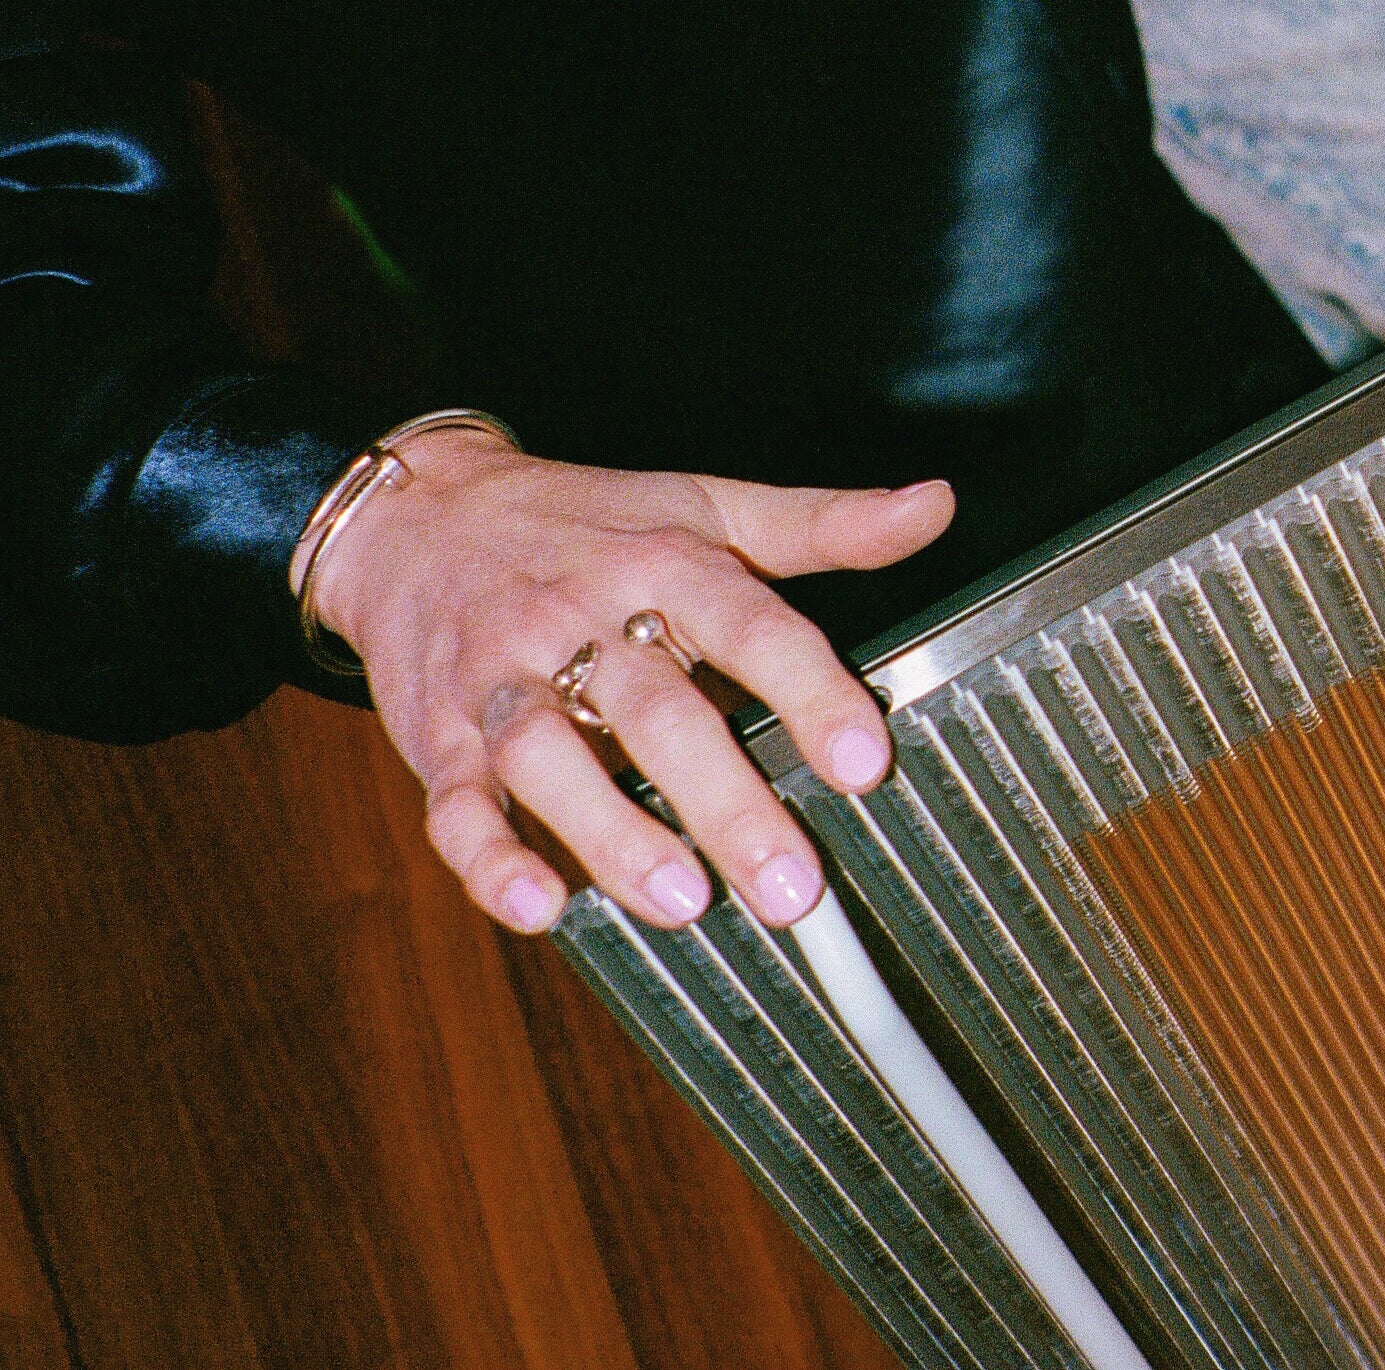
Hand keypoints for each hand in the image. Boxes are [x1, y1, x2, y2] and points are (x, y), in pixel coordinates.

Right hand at [305, 429, 957, 938]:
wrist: (422, 517)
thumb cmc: (589, 522)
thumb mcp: (710, 504)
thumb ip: (825, 524)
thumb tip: (935, 506)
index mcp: (662, 565)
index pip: (749, 626)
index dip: (810, 691)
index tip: (864, 761)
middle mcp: (579, 620)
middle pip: (657, 710)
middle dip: (726, 801)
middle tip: (791, 884)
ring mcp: (502, 683)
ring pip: (549, 758)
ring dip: (614, 834)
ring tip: (684, 902)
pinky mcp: (438, 739)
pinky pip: (454, 806)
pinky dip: (490, 861)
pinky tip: (540, 907)